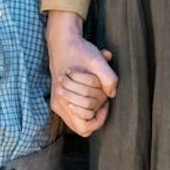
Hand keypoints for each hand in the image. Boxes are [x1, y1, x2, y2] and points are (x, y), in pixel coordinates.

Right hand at [46, 12, 118, 136]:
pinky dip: (85, 105)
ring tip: (96, 92)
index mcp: (63, 99)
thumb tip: (112, 95)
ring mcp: (57, 103)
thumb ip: (108, 78)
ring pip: (79, 120)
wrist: (62, 42)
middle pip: (84, 123)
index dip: (98, 119)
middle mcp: (58, 104)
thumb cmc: (79, 51)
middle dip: (96, 110)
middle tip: (102, 94)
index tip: (105, 104)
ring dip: (91, 108)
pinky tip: (91, 91)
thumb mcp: (97, 61)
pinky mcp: (58, 100)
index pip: (84, 128)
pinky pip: (75, 113)